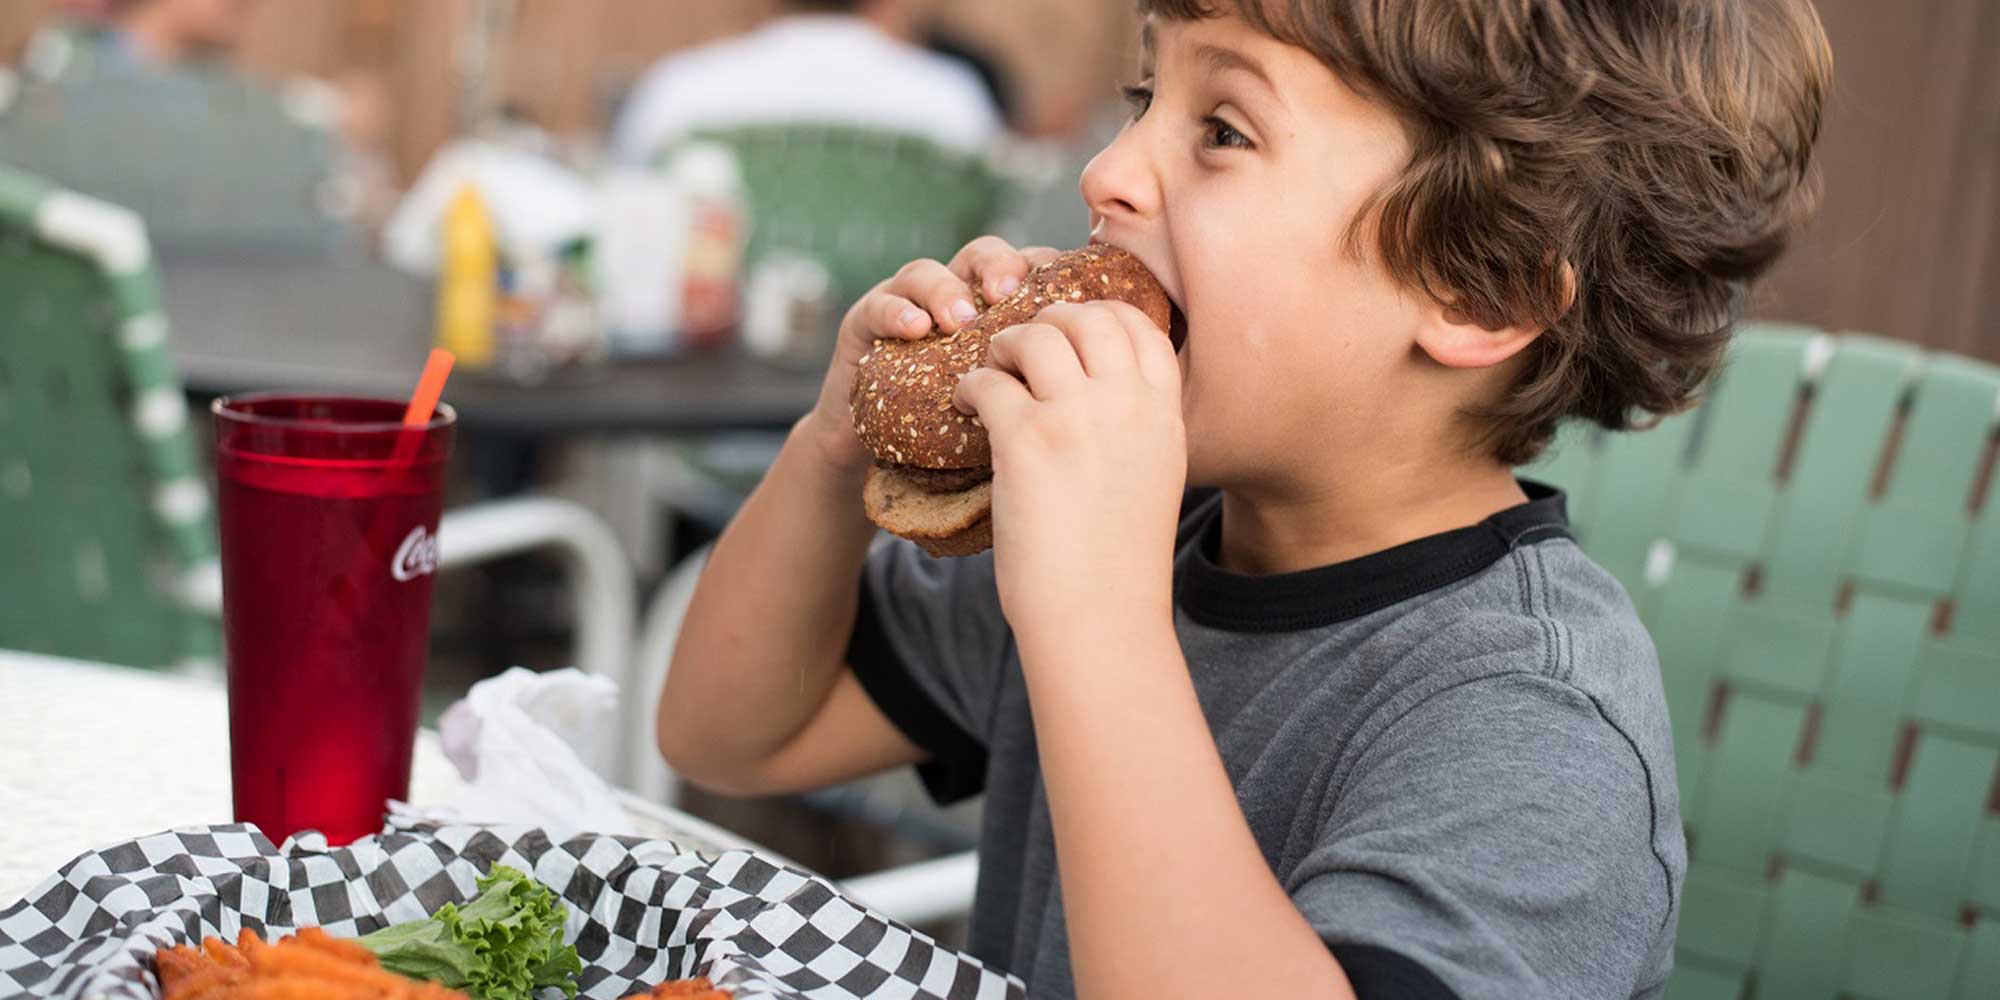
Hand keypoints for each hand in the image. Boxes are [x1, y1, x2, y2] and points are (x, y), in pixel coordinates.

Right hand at [802, 237, 1059, 474]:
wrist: (881, 457)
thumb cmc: (957, 433)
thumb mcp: (1009, 405)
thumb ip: (1046, 385)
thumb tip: (1107, 389)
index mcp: (998, 308)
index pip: (1030, 267)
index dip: (1048, 271)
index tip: (1062, 296)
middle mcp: (954, 295)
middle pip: (982, 255)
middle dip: (999, 266)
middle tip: (1008, 292)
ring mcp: (906, 302)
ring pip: (926, 270)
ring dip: (945, 290)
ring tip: (959, 319)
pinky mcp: (864, 322)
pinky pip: (877, 305)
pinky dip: (896, 311)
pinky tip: (914, 328)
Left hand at [953, 301, 1186, 631]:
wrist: (1100, 617)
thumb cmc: (1119, 563)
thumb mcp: (1153, 480)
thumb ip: (1135, 431)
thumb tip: (1096, 399)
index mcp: (1164, 415)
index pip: (1141, 327)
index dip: (1101, 313)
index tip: (1072, 327)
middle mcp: (1127, 405)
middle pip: (1087, 318)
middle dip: (1049, 319)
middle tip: (1023, 345)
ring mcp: (1078, 418)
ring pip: (1036, 337)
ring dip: (1004, 345)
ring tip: (990, 369)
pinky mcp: (1027, 440)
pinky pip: (988, 381)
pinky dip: (969, 385)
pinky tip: (963, 403)